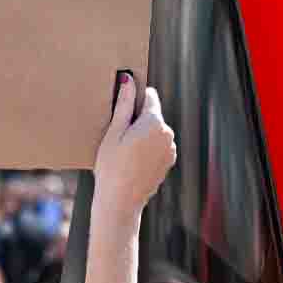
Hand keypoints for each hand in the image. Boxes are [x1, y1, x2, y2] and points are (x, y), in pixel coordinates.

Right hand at [92, 76, 175, 222]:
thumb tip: (128, 80)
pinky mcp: (168, 162)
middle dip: (137, 119)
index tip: (121, 110)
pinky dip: (147, 149)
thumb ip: (123, 105)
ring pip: (155, 132)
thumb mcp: (113, 133)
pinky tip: (132, 161)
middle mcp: (168, 133)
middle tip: (117, 137)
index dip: (134, 99)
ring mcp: (170, 149)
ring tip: (124, 152)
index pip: (149, 96)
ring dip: (142, 135)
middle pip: (152, 115)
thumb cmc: (112, 166)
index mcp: (155, 122)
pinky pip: (157, 146)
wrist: (120, 202)